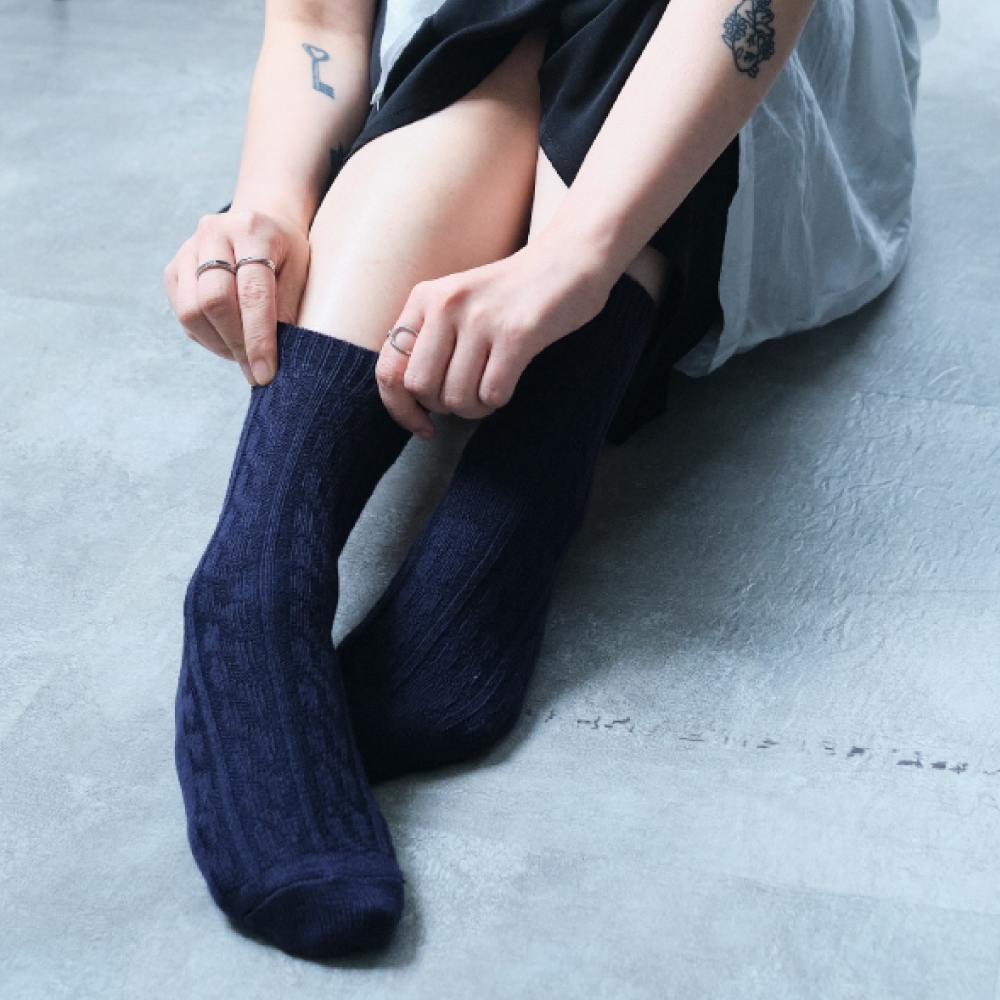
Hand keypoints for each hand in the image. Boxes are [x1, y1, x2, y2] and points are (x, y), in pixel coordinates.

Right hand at [164, 208, 309, 384]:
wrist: (260, 225)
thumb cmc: (286, 254)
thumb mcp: (301, 274)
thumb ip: (287, 310)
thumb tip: (273, 359)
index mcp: (253, 230)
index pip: (252, 293)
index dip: (259, 338)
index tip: (266, 373)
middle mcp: (214, 233)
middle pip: (214, 301)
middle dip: (236, 343)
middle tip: (256, 370)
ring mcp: (188, 249)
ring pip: (191, 311)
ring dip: (219, 345)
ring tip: (244, 356)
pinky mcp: (173, 269)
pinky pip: (183, 315)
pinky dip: (207, 338)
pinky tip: (228, 341)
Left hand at [375, 242, 610, 438]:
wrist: (570, 260)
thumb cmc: (512, 296)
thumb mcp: (458, 304)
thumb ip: (430, 341)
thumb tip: (409, 401)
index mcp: (424, 298)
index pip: (389, 369)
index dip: (400, 409)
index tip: (422, 425)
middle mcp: (446, 305)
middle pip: (421, 388)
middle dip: (442, 407)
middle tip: (465, 397)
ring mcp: (481, 318)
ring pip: (456, 398)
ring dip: (475, 407)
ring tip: (489, 388)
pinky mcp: (517, 333)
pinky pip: (492, 394)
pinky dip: (499, 400)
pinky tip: (508, 380)